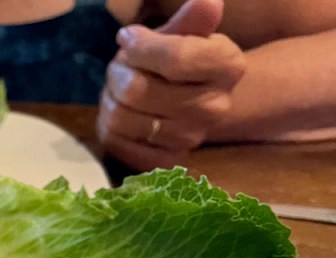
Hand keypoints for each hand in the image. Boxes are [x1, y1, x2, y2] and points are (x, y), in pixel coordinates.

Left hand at [96, 0, 245, 170]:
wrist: (189, 102)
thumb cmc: (179, 59)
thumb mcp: (184, 33)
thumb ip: (192, 19)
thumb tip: (208, 3)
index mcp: (228, 66)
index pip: (175, 58)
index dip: (140, 46)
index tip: (128, 38)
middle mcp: (215, 107)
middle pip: (137, 90)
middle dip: (119, 73)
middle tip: (122, 68)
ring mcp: (190, 138)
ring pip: (120, 118)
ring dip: (110, 100)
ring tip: (121, 92)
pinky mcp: (164, 162)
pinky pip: (117, 143)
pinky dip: (110, 127)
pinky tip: (124, 116)